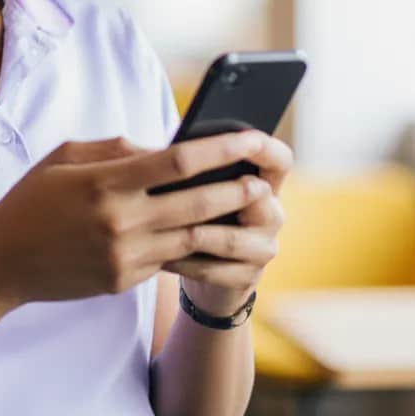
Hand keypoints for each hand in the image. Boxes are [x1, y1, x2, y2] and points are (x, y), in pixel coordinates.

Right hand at [0, 129, 281, 315]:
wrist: (2, 262)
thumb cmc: (32, 199)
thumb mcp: (65, 156)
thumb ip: (116, 148)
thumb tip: (164, 148)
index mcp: (104, 182)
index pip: (176, 161)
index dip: (219, 149)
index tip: (250, 138)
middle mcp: (119, 221)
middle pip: (195, 203)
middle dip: (236, 190)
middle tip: (264, 182)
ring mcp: (125, 256)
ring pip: (194, 240)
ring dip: (230, 226)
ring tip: (257, 216)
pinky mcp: (126, 281)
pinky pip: (173, 263)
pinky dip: (201, 251)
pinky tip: (221, 241)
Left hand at [160, 133, 293, 316]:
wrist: (197, 266)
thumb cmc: (191, 211)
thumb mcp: (187, 184)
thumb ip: (177, 163)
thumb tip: (135, 144)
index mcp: (261, 182)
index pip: (279, 160)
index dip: (267, 149)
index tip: (246, 138)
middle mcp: (271, 213)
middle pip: (258, 197)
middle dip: (221, 193)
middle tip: (187, 190)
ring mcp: (263, 247)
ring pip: (230, 238)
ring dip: (195, 233)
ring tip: (163, 227)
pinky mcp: (248, 277)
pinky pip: (215, 270)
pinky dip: (186, 263)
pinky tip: (162, 256)